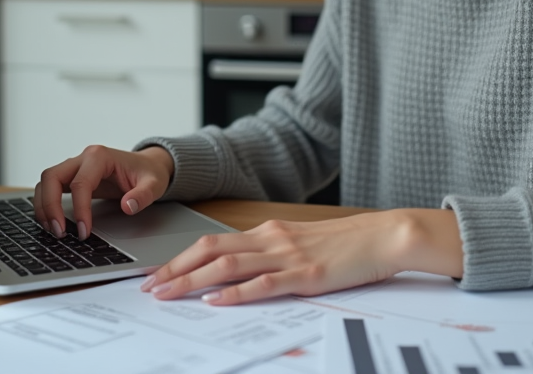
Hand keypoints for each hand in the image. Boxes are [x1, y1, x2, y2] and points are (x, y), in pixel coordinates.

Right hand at [33, 145, 174, 239]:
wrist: (148, 165)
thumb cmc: (148, 173)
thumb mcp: (154, 184)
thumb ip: (143, 195)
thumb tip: (127, 207)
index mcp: (100, 156)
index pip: (80, 183)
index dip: (79, 209)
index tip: (84, 232)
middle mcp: (83, 158)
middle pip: (52, 176)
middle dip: (50, 205)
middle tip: (59, 232)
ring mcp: (75, 166)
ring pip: (46, 181)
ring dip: (44, 205)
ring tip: (53, 230)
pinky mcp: (72, 176)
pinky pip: (50, 187)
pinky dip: (46, 204)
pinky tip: (53, 222)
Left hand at [140, 208, 462, 304]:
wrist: (384, 235)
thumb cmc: (347, 244)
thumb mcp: (302, 243)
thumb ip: (272, 253)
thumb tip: (241, 272)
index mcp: (269, 231)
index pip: (213, 242)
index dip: (181, 257)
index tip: (157, 273)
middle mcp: (272, 239)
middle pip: (211, 251)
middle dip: (175, 269)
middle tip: (148, 287)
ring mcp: (287, 255)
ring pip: (228, 266)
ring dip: (193, 281)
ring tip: (167, 294)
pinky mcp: (305, 274)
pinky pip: (263, 284)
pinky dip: (235, 293)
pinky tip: (216, 301)